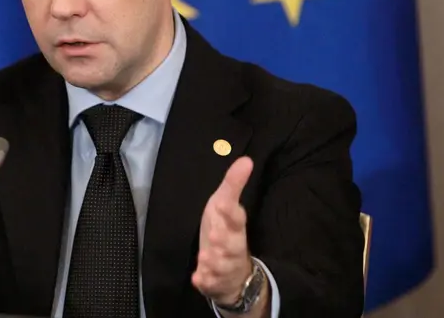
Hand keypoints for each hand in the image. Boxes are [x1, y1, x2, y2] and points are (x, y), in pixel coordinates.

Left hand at [192, 156, 254, 304]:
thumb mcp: (224, 205)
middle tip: (215, 237)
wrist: (233, 272)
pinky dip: (205, 282)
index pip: (236, 218)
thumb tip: (246, 160)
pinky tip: (197, 279)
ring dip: (214, 262)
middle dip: (224, 241)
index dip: (231, 212)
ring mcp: (224, 266)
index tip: (224, 204)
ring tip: (205, 258)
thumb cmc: (226, 231)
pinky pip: (210, 283)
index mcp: (234, 227)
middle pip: (232, 245)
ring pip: (222, 266)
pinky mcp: (214, 282)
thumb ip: (233, 185)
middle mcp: (232, 247)